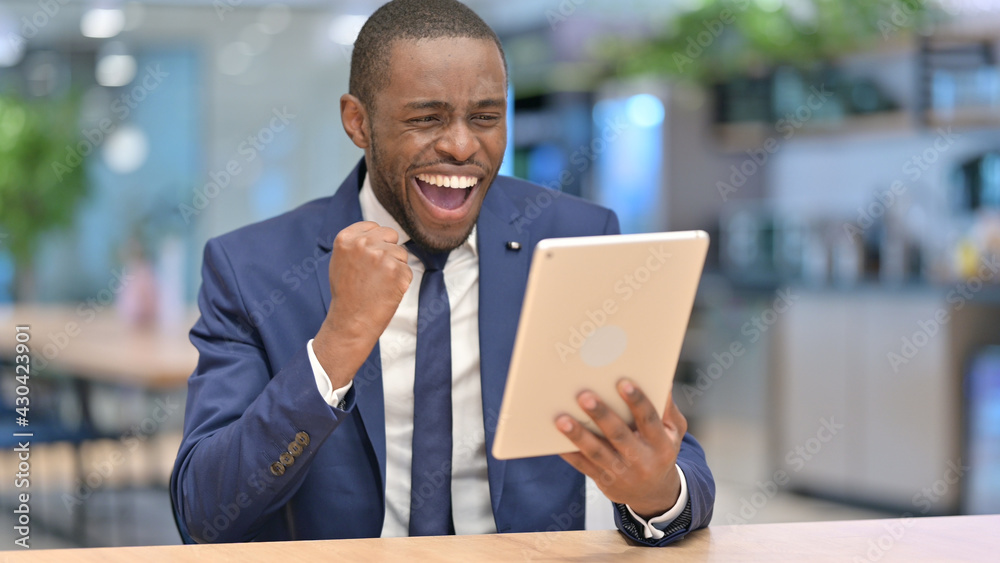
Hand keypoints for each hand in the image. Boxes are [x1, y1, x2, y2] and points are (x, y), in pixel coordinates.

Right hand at [313, 221, 412, 387]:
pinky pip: (407, 270)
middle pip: (391, 235)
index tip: (370, 258)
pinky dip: (401, 282)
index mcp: (346, 238)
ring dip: (395, 268)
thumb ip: (356, 243)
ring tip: (379, 284)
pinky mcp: (397, 271)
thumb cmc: (347, 293)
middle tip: (376, 273)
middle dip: (388, 250)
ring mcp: (381, 256)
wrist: (351, 321)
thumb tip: (378, 232)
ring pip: (401, 253)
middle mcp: (364, 244)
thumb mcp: (341, 261)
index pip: (373, 226)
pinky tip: (387, 291)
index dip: (376, 242)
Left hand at [556, 379, 686, 518]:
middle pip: (619, 436)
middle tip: (584, 396)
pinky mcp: (604, 481)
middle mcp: (642, 460)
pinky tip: (554, 439)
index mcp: (661, 444)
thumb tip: (663, 381)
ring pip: (597, 453)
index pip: (649, 420)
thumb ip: (667, 408)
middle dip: (601, 415)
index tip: (623, 382)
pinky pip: (583, 466)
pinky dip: (569, 453)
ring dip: (578, 436)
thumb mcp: (674, 432)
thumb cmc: (661, 451)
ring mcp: (621, 473)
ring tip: (562, 419)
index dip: (637, 401)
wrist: (655, 493)